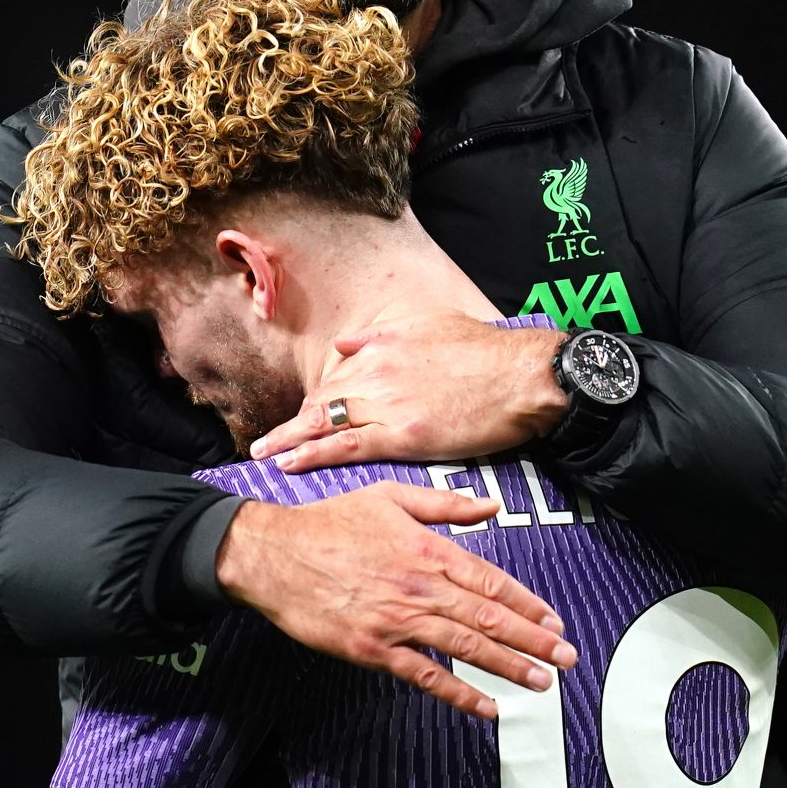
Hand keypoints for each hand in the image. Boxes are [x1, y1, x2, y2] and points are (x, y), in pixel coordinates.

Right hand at [215, 486, 576, 718]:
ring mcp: (397, 621)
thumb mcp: (390, 497)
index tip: (554, 621)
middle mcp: (419, 586)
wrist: (272, 555)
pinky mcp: (374, 650)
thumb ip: (444, 505)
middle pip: (488, 618)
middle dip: (533, 641)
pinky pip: (426, 676)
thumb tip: (490, 507)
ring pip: (466, 648)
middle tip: (565, 658)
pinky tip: (486, 706)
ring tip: (540, 681)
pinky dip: (459, 693)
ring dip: (509, 666)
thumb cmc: (329, 524)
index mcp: (427, 549)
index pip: (491, 581)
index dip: (528, 604)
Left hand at [248, 312, 567, 473]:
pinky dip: (314, 455)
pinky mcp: (404, 435)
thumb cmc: (487, 351)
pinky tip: (290, 463)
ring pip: (325, 424)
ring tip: (263, 456)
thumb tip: (346, 343)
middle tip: (263, 443)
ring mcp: (387, 404)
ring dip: (289, 441)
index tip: (298, 417)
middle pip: (321, 402)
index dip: (314, 402)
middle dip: (291, 424)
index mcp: (381, 346)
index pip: (335, 378)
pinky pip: (347, 446)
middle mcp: (376, 373)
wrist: (524, 375)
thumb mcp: (430, 324)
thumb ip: (382, 336)